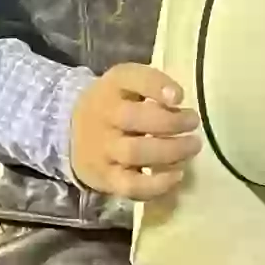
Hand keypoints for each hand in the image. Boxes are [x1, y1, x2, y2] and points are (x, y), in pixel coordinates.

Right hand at [69, 64, 201, 201]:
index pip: (131, 78)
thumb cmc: (114, 105)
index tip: (180, 97)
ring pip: (135, 153)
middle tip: (193, 122)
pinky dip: (157, 184)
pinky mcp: (105, 178)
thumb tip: (177, 99)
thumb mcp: (127, 84)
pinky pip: (130, 185)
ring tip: (192, 146)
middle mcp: (103, 117)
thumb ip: (153, 84)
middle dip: (171, 122)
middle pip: (134, 119)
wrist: (72, 133)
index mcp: (111, 87)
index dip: (157, 86)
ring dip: (170, 151)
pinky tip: (177, 175)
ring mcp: (102, 150)